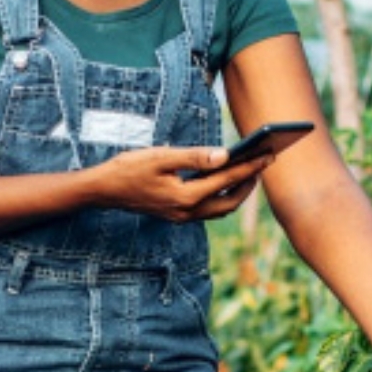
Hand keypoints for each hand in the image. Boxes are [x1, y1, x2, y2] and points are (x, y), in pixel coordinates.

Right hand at [96, 145, 271, 222]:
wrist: (104, 190)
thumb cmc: (129, 169)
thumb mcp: (161, 157)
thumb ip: (193, 156)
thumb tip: (224, 155)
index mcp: (185, 197)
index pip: (225, 180)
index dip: (249, 167)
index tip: (267, 155)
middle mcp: (187, 212)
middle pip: (230, 202)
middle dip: (249, 184)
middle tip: (263, 164)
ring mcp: (181, 216)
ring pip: (220, 209)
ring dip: (237, 193)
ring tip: (249, 172)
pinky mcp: (177, 215)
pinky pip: (208, 210)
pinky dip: (221, 197)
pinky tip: (224, 181)